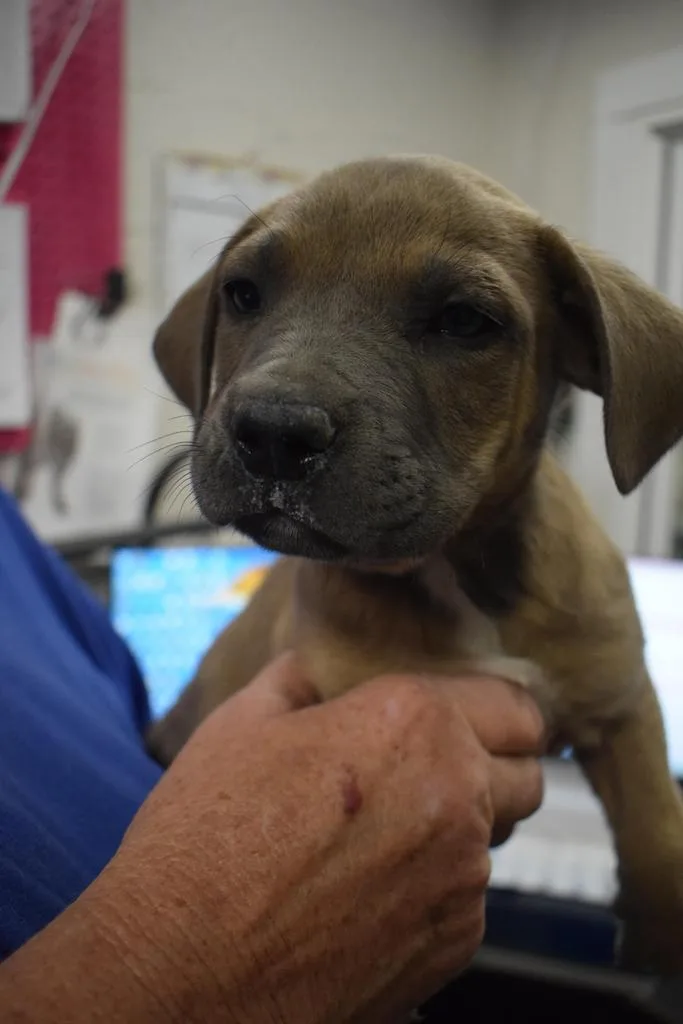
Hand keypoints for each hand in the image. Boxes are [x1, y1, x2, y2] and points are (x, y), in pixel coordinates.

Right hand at [100, 654, 542, 1022]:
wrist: (183, 968)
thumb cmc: (206, 834)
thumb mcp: (244, 721)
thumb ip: (305, 677)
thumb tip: (324, 666)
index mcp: (414, 721)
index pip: (516, 704)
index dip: (494, 707)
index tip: (466, 714)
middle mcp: (459, 795)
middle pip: (528, 771)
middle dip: (494, 762)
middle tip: (430, 768)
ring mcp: (463, 877)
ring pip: (495, 835)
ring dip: (460, 825)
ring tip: (382, 833)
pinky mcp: (455, 943)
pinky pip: (466, 897)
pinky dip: (434, 887)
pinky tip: (368, 891)